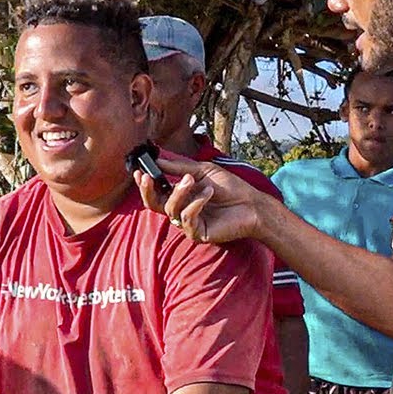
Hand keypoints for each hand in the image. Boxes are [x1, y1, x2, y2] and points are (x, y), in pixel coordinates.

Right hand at [134, 155, 263, 244]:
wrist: (252, 204)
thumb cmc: (230, 188)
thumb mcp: (203, 171)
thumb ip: (179, 168)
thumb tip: (157, 160)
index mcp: (180, 197)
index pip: (156, 192)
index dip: (146, 184)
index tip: (140, 172)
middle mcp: (180, 211)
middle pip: (154, 205)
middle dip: (149, 191)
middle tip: (149, 177)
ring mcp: (187, 224)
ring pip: (170, 209)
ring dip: (180, 192)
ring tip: (194, 180)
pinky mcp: (197, 233)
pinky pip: (187, 218)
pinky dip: (196, 203)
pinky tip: (209, 193)